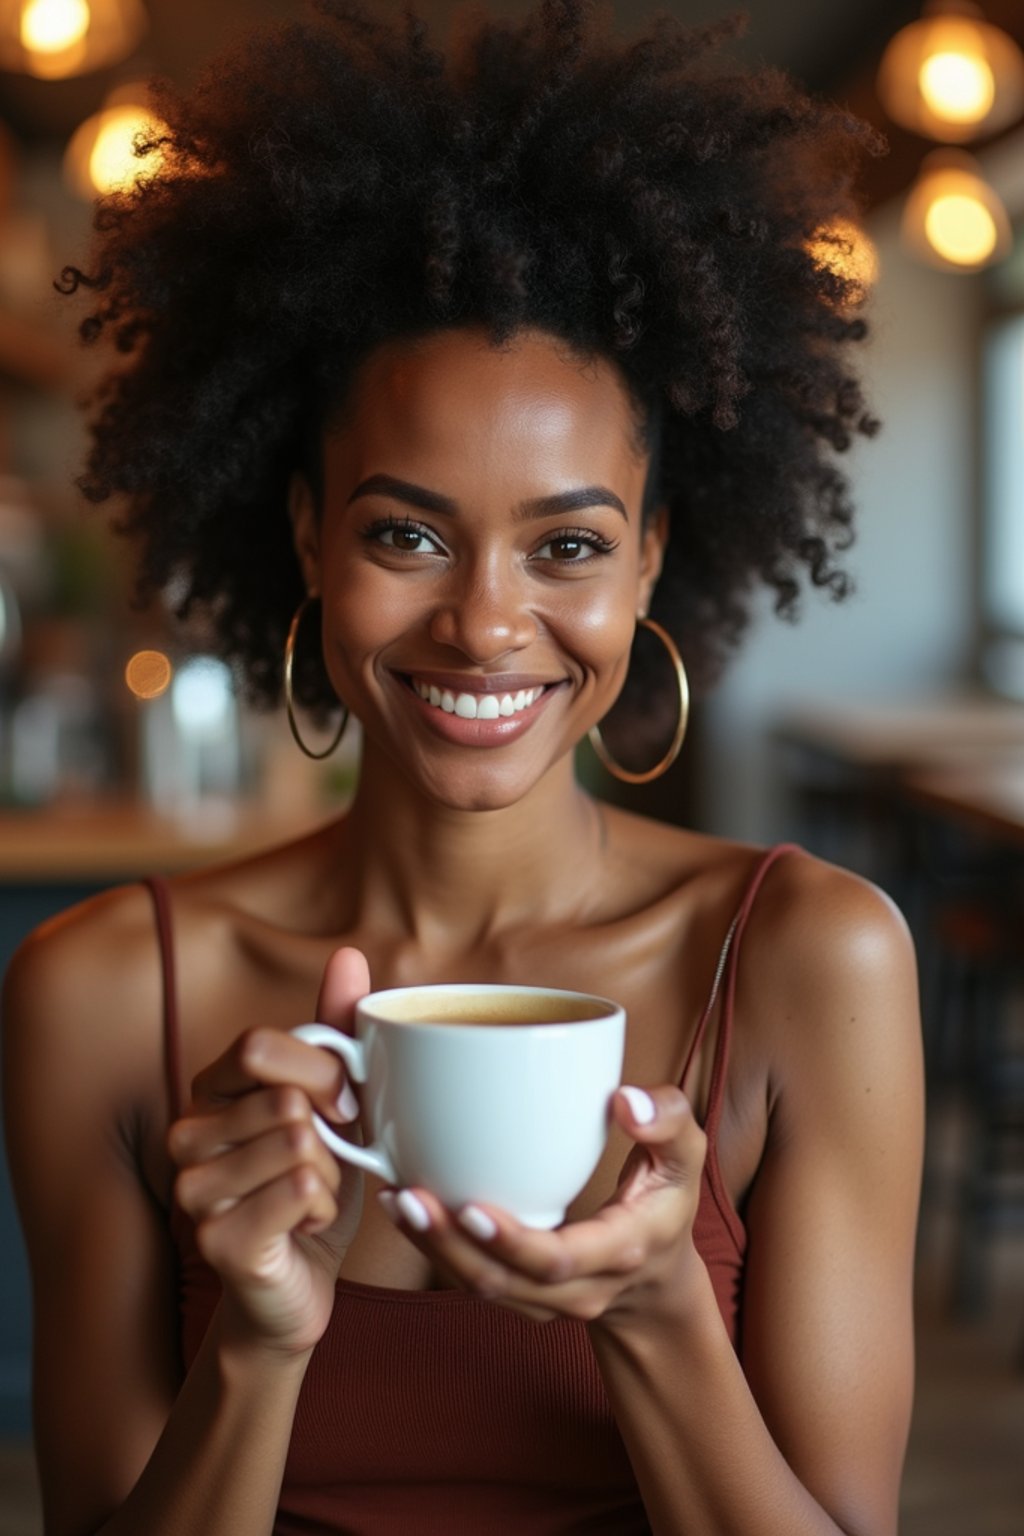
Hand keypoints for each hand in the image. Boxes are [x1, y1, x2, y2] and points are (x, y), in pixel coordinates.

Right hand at [168, 947, 369, 1356]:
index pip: (262, 1045)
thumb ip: (335, 1030)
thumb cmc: (313, 1187)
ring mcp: (192, 1187)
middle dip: (331, 1137)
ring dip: (329, 1177)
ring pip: (297, 1143)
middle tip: (320, 1167)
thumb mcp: (333, 1103)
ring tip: (310, 1198)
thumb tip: (349, 955)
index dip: (321, 1076)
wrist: (298, 1286)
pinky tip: (305, 1227)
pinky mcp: (214, 1238)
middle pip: (285, 1095)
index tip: (341, 1109)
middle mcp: (185, 1132)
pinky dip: (324, 1210)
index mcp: (209, 1090)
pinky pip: (299, 1190)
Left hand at [377, 1084, 706, 1327]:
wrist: (656, 1275)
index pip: (557, 1260)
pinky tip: (404, 1207)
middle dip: (450, 1243)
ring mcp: (544, 1300)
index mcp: (619, 1252)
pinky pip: (472, 1280)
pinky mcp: (517, 1294)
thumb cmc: (666, 1201)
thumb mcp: (686, 1157)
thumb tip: (627, 1099)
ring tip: (394, 1199)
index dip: (511, 1241)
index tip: (469, 1205)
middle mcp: (577, 1288)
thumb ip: (670, 1121)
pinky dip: (436, 1248)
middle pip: (503, 1281)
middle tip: (408, 1195)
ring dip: (432, 1247)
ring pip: (479, 1287)